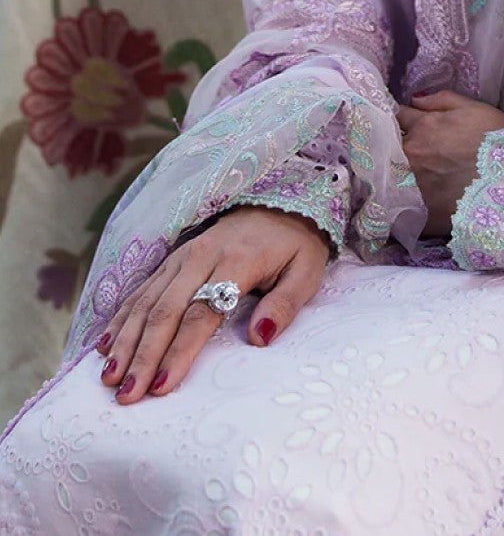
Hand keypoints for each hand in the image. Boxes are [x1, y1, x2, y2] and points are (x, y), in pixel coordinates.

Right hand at [95, 205, 329, 403]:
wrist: (280, 202)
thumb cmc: (294, 245)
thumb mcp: (306, 270)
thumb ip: (285, 304)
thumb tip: (259, 339)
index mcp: (236, 261)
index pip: (202, 313)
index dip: (179, 352)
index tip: (162, 387)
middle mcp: (202, 256)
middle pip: (165, 310)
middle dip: (143, 355)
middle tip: (126, 394)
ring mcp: (182, 256)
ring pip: (146, 301)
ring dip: (126, 340)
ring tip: (109, 377)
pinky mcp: (172, 259)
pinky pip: (142, 289)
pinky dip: (122, 317)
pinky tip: (105, 344)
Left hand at [396, 90, 503, 236]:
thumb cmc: (495, 141)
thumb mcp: (472, 108)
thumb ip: (440, 100)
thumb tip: (414, 100)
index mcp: (422, 127)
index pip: (397, 117)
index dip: (401, 121)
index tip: (403, 126)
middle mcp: (410, 155)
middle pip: (388, 149)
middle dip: (392, 148)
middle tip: (403, 154)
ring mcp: (411, 186)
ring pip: (389, 178)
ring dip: (394, 176)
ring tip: (404, 179)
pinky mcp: (417, 215)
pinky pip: (399, 208)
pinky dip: (401, 204)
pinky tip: (410, 205)